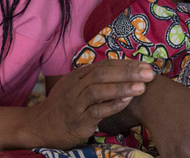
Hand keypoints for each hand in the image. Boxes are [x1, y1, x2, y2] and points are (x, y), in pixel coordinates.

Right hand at [31, 59, 153, 148]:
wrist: (40, 127)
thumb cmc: (64, 107)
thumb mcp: (76, 88)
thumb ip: (95, 80)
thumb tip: (124, 72)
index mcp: (78, 76)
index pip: (104, 64)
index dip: (126, 64)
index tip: (145, 65)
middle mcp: (76, 86)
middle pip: (103, 73)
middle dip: (128, 72)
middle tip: (149, 73)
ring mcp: (75, 103)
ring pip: (98, 90)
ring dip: (122, 87)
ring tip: (142, 87)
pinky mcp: (77, 121)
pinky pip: (96, 111)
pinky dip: (112, 105)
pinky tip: (127, 102)